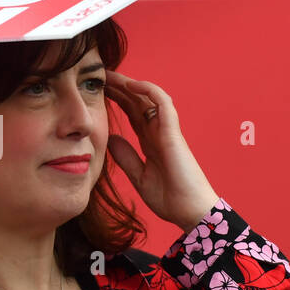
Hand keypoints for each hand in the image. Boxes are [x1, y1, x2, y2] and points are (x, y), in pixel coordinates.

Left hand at [105, 70, 219, 229]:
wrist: (190, 213)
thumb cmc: (170, 198)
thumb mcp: (139, 176)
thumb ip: (126, 157)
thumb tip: (111, 139)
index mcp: (151, 142)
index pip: (132, 114)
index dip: (117, 100)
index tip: (99, 91)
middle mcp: (159, 132)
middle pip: (138, 102)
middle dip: (120, 88)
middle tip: (100, 76)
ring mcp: (167, 131)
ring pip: (149, 98)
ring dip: (130, 85)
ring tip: (111, 76)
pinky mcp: (173, 133)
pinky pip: (164, 104)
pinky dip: (149, 91)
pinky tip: (132, 85)